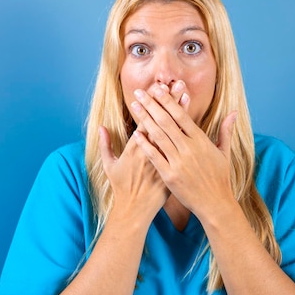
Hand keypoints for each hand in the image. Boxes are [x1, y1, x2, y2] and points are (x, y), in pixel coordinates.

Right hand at [98, 81, 190, 223]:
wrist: (135, 210)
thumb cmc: (121, 187)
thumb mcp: (109, 166)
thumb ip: (106, 145)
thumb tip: (100, 127)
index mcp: (135, 149)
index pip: (146, 121)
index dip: (153, 104)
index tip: (158, 88)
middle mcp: (151, 152)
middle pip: (163, 122)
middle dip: (171, 102)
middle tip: (179, 84)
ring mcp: (164, 160)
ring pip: (175, 132)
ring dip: (181, 113)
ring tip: (187, 96)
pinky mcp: (173, 167)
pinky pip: (182, 148)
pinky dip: (187, 135)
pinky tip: (194, 123)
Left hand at [129, 82, 237, 217]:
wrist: (215, 204)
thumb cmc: (220, 178)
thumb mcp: (225, 153)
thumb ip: (226, 131)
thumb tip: (233, 112)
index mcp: (201, 140)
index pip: (182, 115)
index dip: (168, 100)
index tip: (158, 89)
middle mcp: (189, 149)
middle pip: (167, 121)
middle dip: (152, 104)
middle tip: (139, 91)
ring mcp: (178, 162)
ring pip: (158, 136)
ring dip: (145, 119)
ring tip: (135, 106)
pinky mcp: (169, 176)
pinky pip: (154, 157)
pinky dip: (145, 144)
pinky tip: (135, 133)